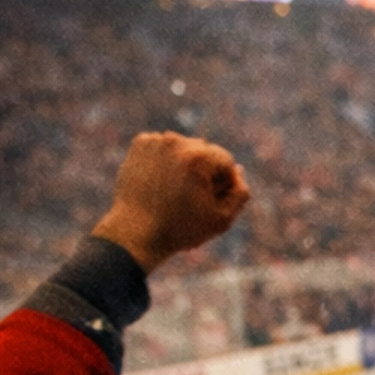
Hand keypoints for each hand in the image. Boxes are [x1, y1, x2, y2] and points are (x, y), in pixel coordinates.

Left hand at [92, 132, 249, 271]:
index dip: (224, 184)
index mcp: (199, 156)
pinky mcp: (141, 143)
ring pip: (185, 149)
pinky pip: (165, 148)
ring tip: (175, 192)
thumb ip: (239, 194)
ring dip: (186, 166)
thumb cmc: (181, 229)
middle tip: (191, 199)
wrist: (135, 233)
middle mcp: (177, 141)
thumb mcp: (221, 219)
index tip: (211, 203)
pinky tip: (160, 183)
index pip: (226, 161)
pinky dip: (166, 162)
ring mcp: (156, 140)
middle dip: (205, 173)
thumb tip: (238, 171)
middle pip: (205, 152)